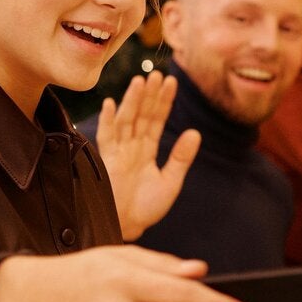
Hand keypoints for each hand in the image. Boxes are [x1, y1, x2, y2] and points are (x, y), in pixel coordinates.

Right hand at [97, 74, 200, 241]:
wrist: (127, 227)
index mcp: (147, 150)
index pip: (157, 120)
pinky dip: (108, 121)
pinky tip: (112, 104)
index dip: (164, 101)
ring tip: (140, 81)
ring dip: (132, 100)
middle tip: (157, 73)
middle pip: (142, 115)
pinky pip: (107, 137)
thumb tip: (194, 132)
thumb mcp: (170, 181)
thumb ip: (181, 157)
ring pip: (127, 120)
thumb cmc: (146, 208)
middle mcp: (132, 147)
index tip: (171, 81)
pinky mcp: (107, 160)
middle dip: (149, 95)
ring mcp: (119, 152)